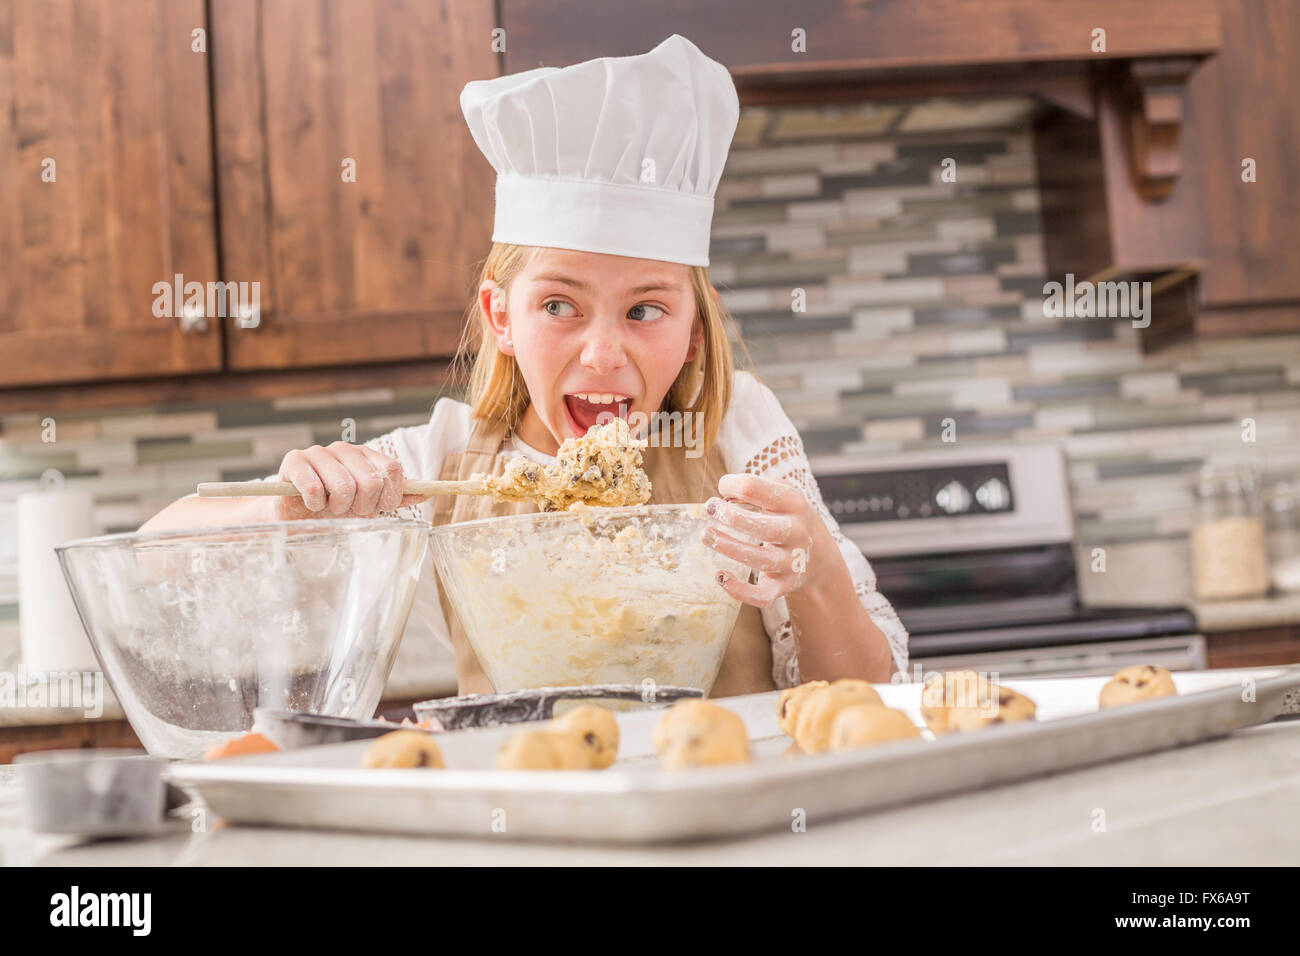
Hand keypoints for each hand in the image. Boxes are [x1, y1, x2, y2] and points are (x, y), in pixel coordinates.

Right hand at [273, 441, 428, 519]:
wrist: (294, 513)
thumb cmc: (333, 506)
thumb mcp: (368, 503)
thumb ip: (396, 497)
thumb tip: (428, 492)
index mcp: (366, 455)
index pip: (393, 471)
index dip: (387, 498)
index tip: (374, 508)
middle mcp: (344, 449)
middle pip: (372, 481)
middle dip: (362, 506)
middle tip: (347, 510)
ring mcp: (319, 452)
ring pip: (344, 487)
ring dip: (338, 508)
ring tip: (328, 507)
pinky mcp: (295, 461)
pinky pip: (315, 489)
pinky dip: (316, 505)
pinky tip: (311, 504)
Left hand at [700, 473, 815, 607]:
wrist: (817, 553)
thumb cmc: (786, 516)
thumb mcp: (780, 494)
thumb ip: (754, 488)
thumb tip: (724, 494)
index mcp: (795, 503)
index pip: (761, 490)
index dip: (735, 485)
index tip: (723, 488)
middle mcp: (797, 533)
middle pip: (764, 528)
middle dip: (732, 517)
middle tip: (710, 507)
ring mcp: (791, 562)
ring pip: (760, 559)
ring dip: (729, 547)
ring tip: (706, 535)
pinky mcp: (783, 586)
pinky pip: (762, 595)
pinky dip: (740, 591)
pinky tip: (719, 576)